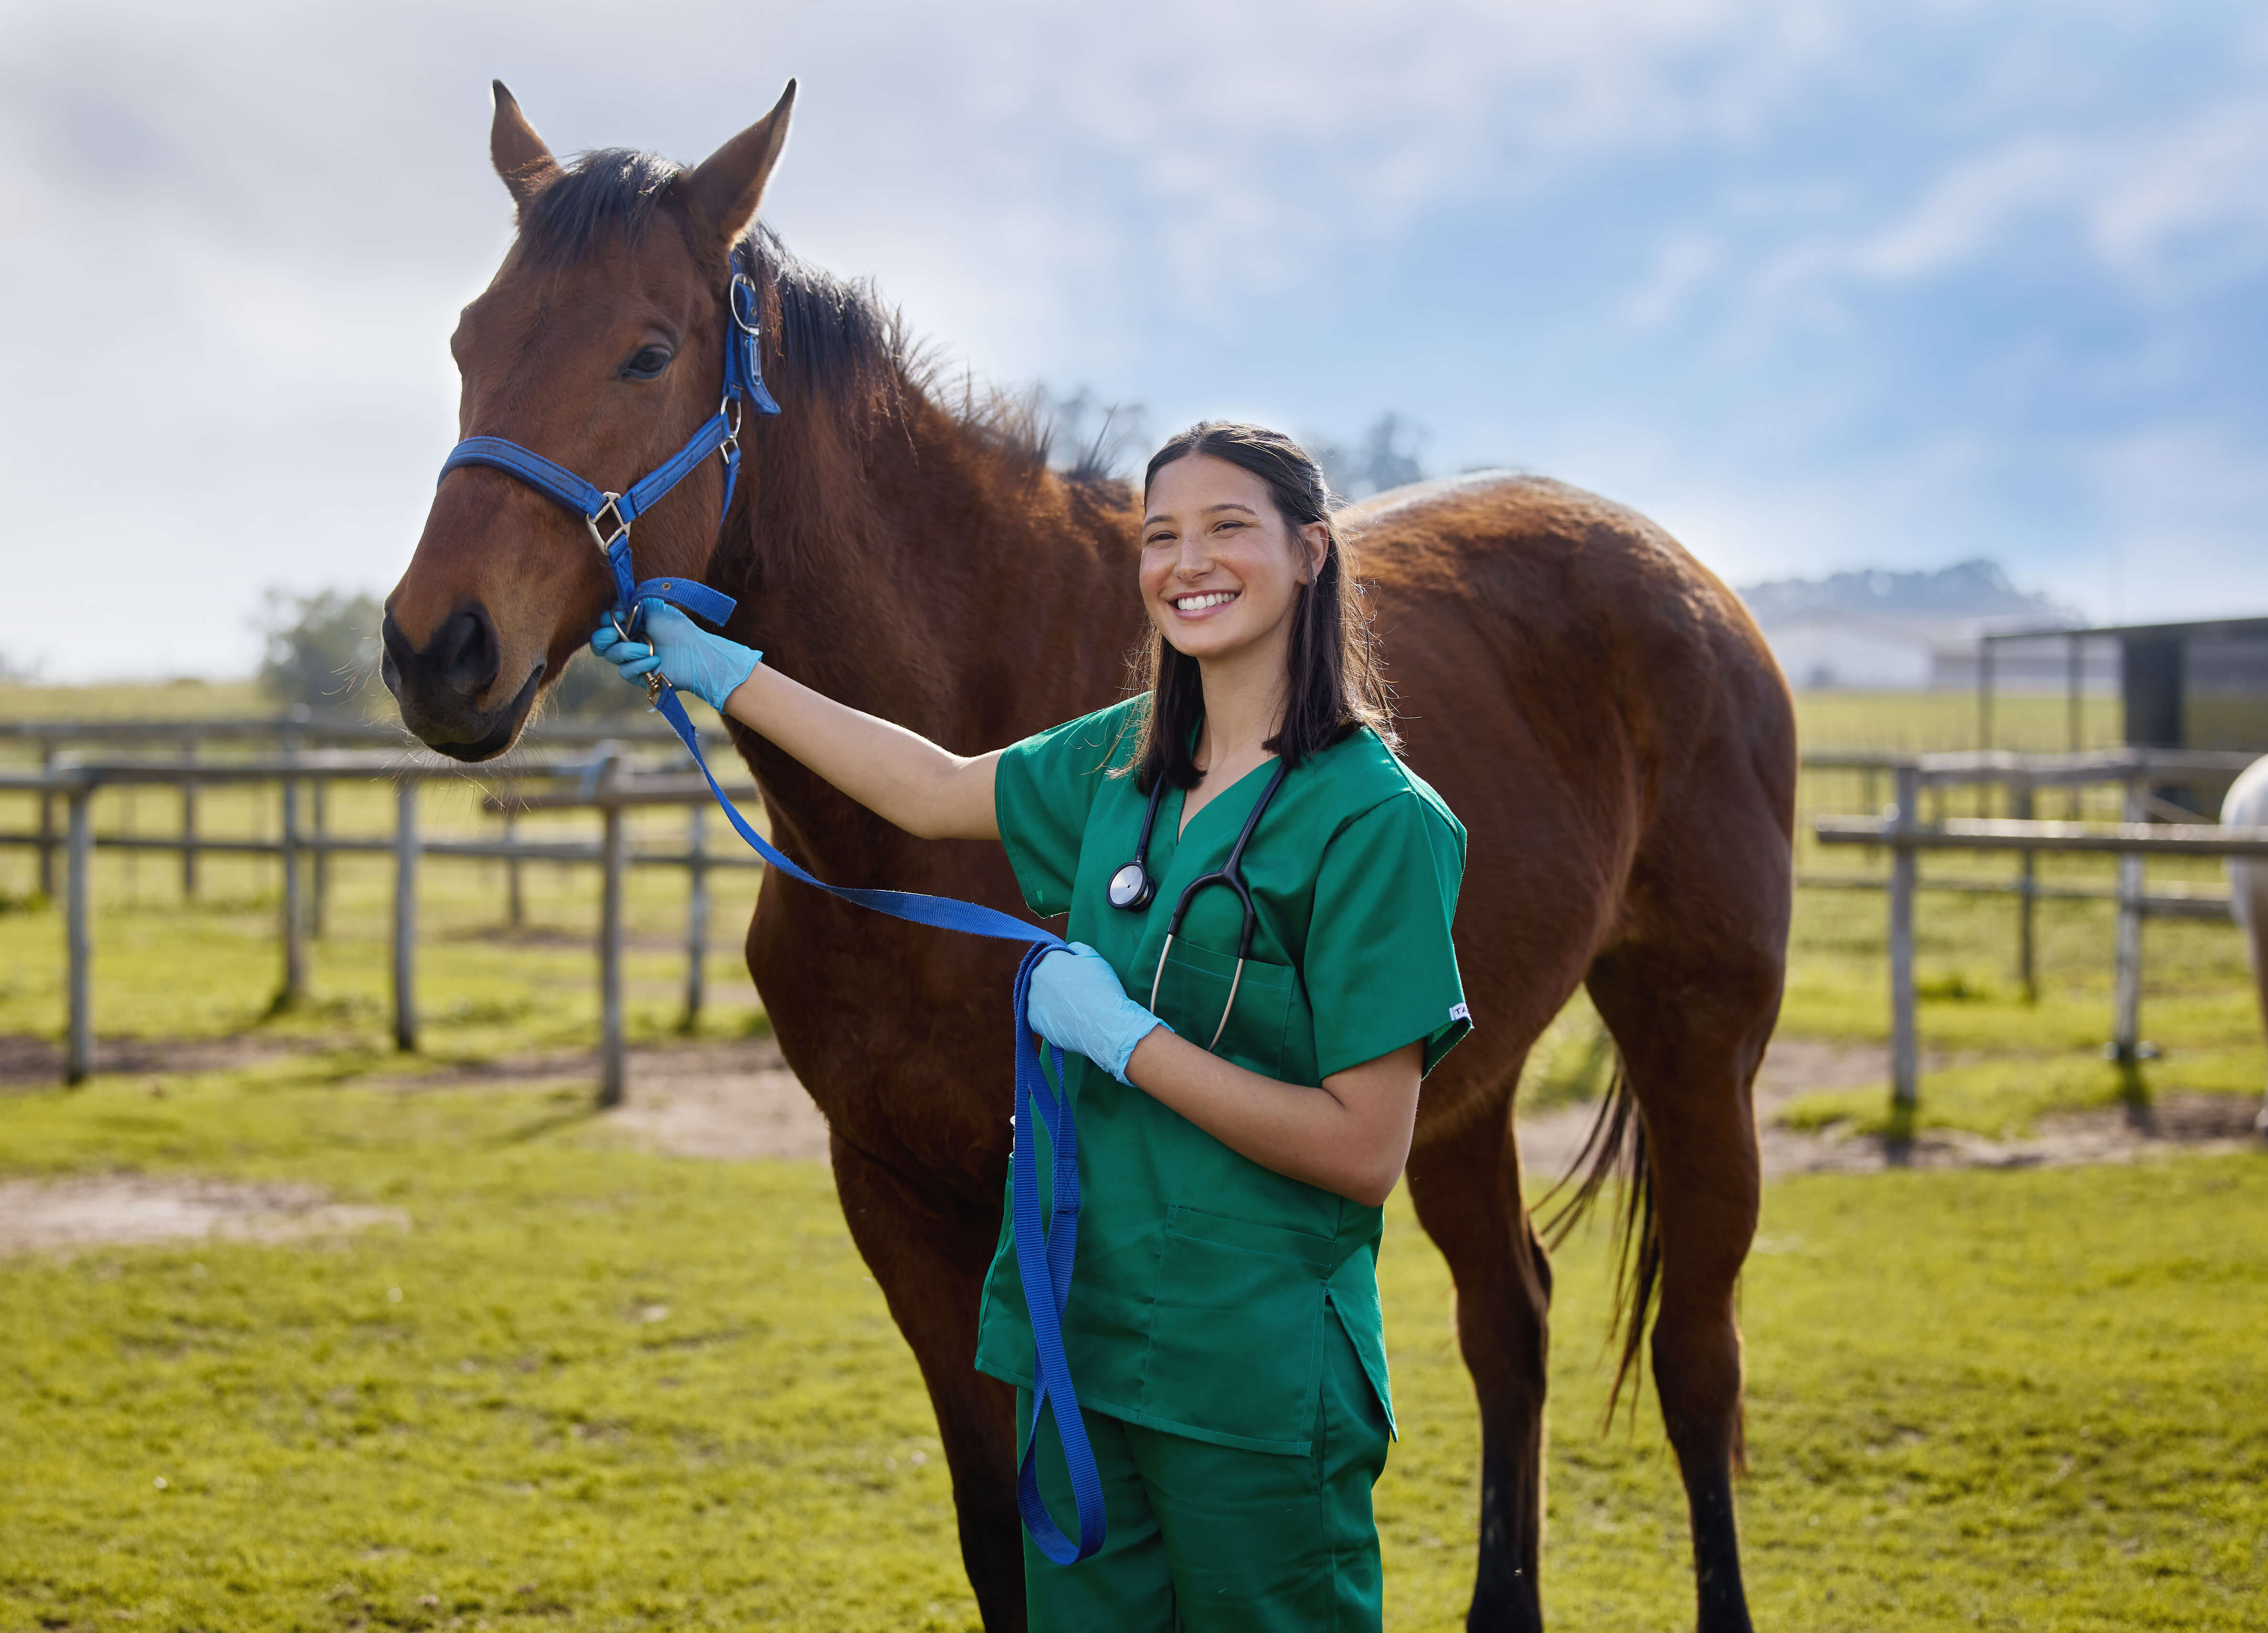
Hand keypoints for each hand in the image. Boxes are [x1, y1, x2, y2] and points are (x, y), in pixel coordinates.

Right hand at [588, 600, 761, 712]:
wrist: (696, 653)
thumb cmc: (678, 629)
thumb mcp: (656, 609)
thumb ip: (634, 604)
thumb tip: (619, 604)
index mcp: (632, 625)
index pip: (606, 623)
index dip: (607, 619)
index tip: (618, 614)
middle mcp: (629, 642)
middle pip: (599, 643)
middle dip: (603, 636)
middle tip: (614, 633)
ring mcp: (633, 660)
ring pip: (610, 656)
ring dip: (627, 650)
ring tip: (647, 648)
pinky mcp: (638, 676)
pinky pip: (624, 671)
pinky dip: (639, 664)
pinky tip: (655, 661)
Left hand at [1027, 943, 1168, 1085]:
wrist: (1105, 1025)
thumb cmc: (1103, 989)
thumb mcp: (1096, 959)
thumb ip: (1079, 949)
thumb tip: (1069, 949)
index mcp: (1051, 958)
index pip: (1055, 961)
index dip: (1068, 971)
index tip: (1079, 981)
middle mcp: (1036, 976)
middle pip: (1045, 979)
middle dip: (1057, 985)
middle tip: (1077, 997)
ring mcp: (1032, 999)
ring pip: (1041, 998)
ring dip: (1052, 1002)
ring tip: (1073, 1011)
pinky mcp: (1032, 1020)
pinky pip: (1040, 1017)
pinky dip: (1051, 1019)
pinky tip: (1067, 1022)